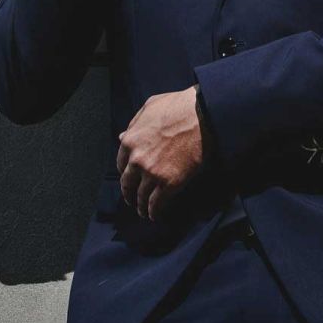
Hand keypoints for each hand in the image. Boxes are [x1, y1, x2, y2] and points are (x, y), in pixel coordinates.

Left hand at [116, 86, 209, 221]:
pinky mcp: (170, 184)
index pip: (120, 164)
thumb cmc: (178, 106)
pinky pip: (157, 203)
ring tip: (143, 212)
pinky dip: (154, 212)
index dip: (125, 172)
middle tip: (132, 199)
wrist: (203, 116)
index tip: (130, 178)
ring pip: (141, 196)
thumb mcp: (150, 107)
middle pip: (128, 183)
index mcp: (130, 141)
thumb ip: (134, 123)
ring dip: (141, 206)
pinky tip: (155, 216)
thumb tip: (123, 136)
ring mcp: (152, 174)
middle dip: (129, 193)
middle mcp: (137, 160)